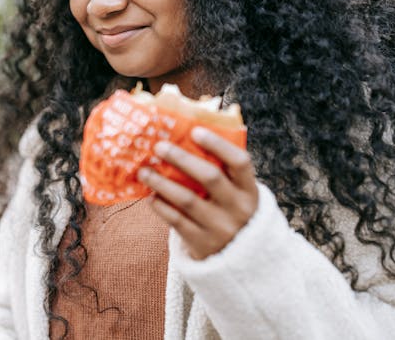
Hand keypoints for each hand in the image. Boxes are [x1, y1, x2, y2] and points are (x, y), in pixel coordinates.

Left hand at [137, 127, 258, 259]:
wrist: (242, 263)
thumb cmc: (231, 213)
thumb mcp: (238, 195)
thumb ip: (222, 170)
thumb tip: (189, 133)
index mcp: (250, 190)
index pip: (240, 162)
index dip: (218, 145)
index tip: (195, 132)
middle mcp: (238, 208)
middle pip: (209, 177)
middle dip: (181, 159)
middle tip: (159, 146)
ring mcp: (220, 228)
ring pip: (187, 200)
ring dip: (162, 183)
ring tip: (143, 171)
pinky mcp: (202, 244)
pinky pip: (177, 221)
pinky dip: (161, 206)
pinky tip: (150, 196)